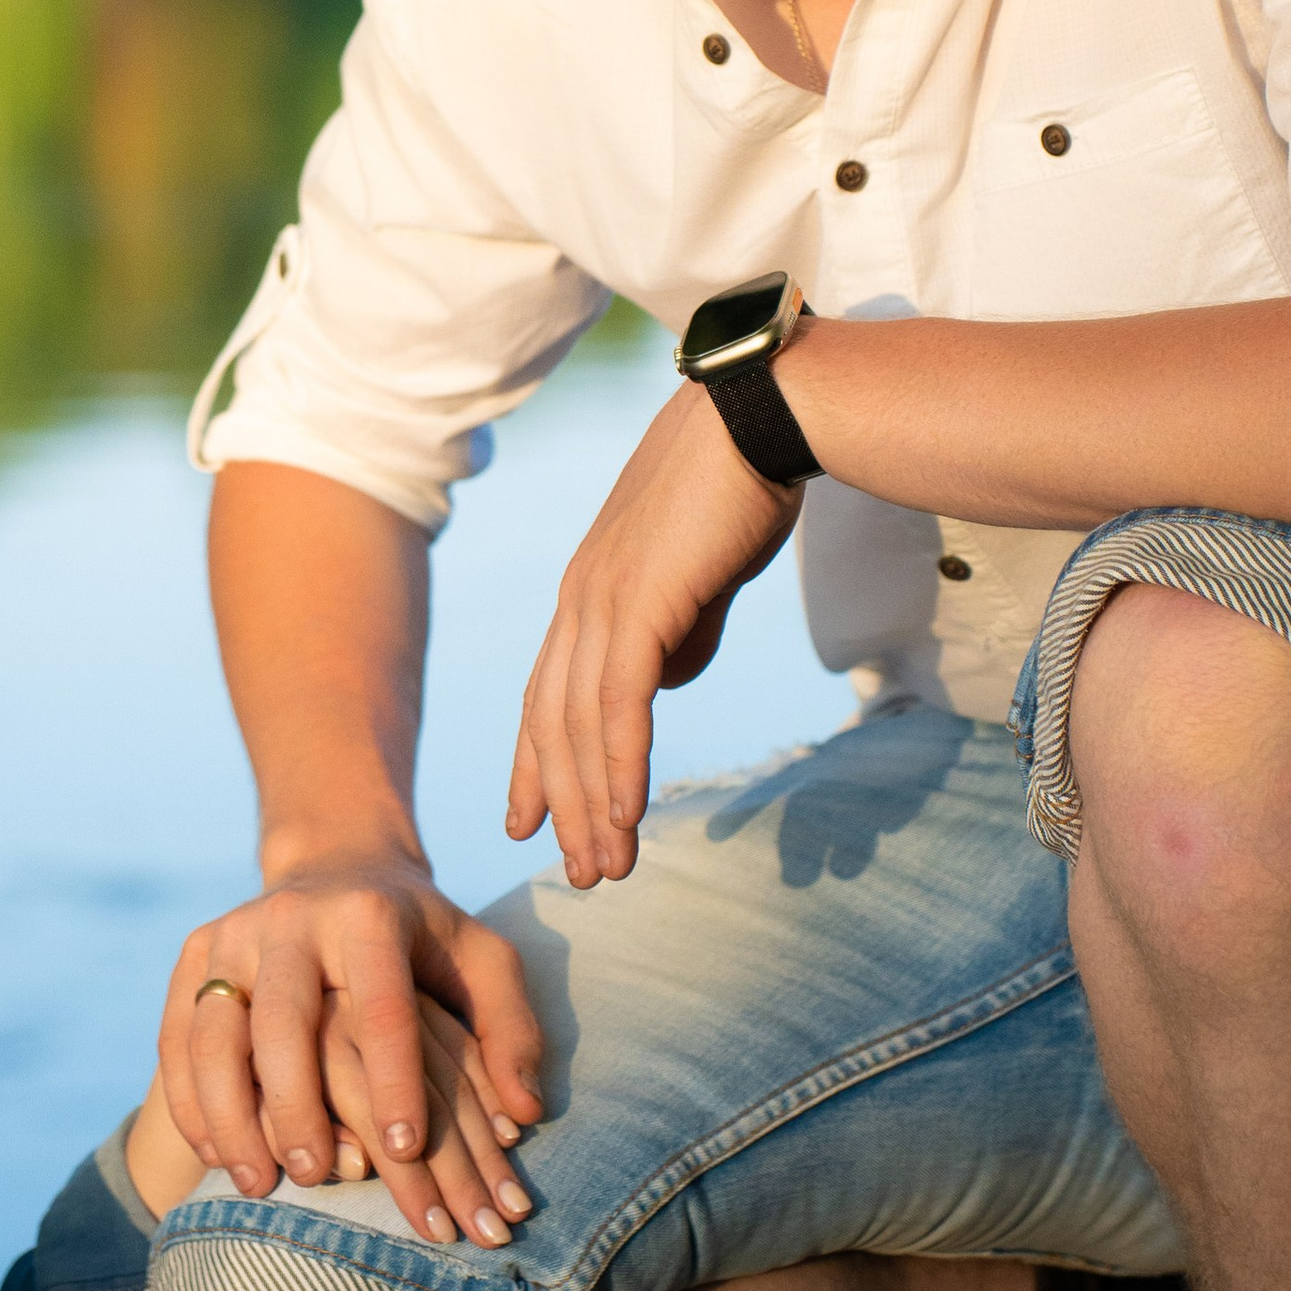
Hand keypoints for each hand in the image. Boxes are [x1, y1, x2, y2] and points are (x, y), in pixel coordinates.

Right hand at [157, 859, 544, 1246]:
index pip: (381, 1005)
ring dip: (228, 1114)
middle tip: (314, 1176)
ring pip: (213, 1030)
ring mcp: (233, 934)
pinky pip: (176, 1036)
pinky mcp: (194, 955)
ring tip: (257, 1185)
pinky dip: (189, 1100)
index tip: (407, 1148)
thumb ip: (512, 1030)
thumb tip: (526, 1113)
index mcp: (370, 917)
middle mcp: (292, 919)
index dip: (393, 1078)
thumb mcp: (482, 962)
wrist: (336, 867)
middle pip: (282, 1018)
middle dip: (296, 1103)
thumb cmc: (421, 936)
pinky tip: (214, 1155)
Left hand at [508, 380, 798, 887]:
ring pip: (580, 724)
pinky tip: (626, 812)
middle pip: (554, 722)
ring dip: (592, 803)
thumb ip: (682, 627)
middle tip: (582, 873)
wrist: (762, 418)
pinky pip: (619, 700)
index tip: (528, 821)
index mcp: (589, 591)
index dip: (536, 763)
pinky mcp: (639, 600)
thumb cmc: (741, 485)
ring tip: (607, 867)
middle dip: (563, 805)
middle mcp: (580, 600)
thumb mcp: (701, 573)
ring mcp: (602, 598)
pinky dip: (619, 762)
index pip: (548, 694)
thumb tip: (671, 679)